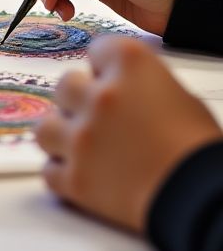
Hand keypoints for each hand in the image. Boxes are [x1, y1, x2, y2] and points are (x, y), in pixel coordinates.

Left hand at [36, 37, 221, 232]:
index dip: (106, 68)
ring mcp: (82, 138)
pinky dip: (63, 173)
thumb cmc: (198, 148)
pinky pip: (50, 171)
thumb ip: (141, 84)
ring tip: (83, 145)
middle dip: (79, 100)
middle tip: (99, 117)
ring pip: (46, 128)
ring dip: (62, 135)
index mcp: (130, 65)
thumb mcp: (180, 97)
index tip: (111, 79)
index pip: (97, 50)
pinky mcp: (76, 179)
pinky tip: (82, 173)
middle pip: (65, 86)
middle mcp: (99, 95)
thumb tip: (125, 88)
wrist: (203, 200)